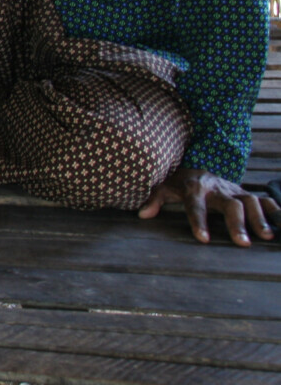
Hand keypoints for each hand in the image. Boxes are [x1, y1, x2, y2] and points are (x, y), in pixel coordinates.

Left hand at [138, 167, 278, 245]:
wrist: (196, 167)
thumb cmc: (178, 183)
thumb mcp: (162, 188)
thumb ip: (154, 199)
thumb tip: (142, 214)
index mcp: (194, 189)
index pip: (196, 206)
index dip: (199, 222)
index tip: (203, 239)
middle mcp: (217, 189)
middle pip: (230, 205)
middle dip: (237, 224)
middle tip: (242, 244)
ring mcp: (234, 190)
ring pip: (251, 202)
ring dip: (260, 219)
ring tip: (266, 237)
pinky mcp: (246, 194)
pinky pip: (264, 200)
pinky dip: (275, 210)